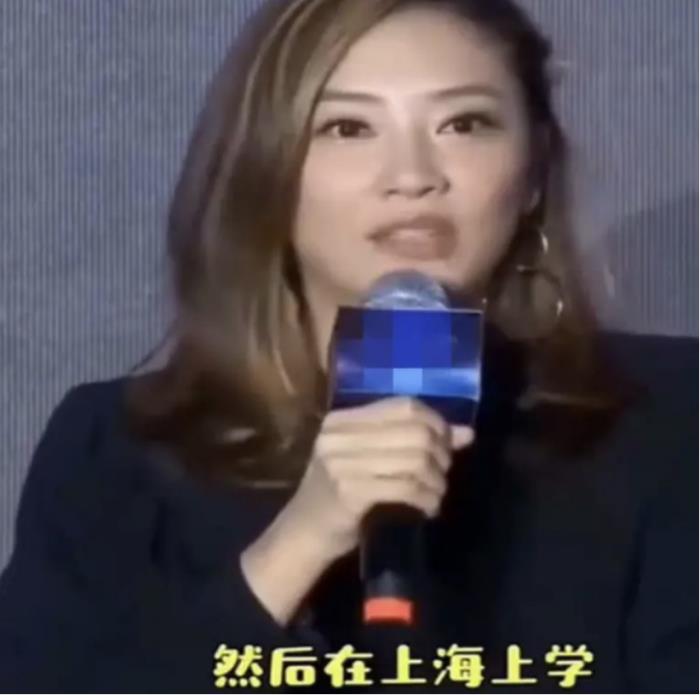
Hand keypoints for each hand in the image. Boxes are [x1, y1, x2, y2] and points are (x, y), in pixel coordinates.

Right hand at [240, 397, 473, 624]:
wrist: (303, 535)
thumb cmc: (339, 496)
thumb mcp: (369, 460)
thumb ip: (410, 441)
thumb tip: (466, 433)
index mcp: (342, 420)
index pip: (404, 406)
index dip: (435, 422)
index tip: (446, 445)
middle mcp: (339, 435)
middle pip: (415, 431)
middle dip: (440, 454)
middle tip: (441, 475)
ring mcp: (341, 463)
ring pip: (415, 460)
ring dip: (436, 482)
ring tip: (435, 495)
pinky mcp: (350, 492)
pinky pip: (406, 488)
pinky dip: (426, 499)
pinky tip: (427, 508)